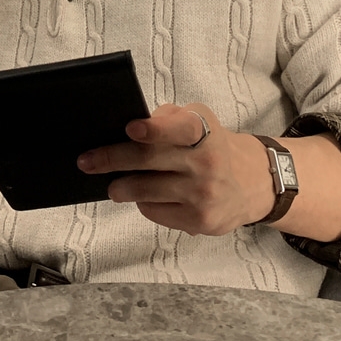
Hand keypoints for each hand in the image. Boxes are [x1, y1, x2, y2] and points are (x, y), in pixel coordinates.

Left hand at [76, 103, 273, 235]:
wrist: (253, 182)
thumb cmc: (213, 145)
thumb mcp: (199, 120)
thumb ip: (168, 119)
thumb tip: (133, 128)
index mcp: (204, 131)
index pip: (180, 128)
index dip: (154, 129)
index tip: (131, 128)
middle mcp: (206, 162)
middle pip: (150, 161)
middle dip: (113, 159)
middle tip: (87, 161)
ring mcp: (203, 194)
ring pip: (147, 192)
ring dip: (122, 188)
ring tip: (113, 187)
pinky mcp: (200, 221)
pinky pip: (156, 212)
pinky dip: (144, 204)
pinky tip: (144, 198)